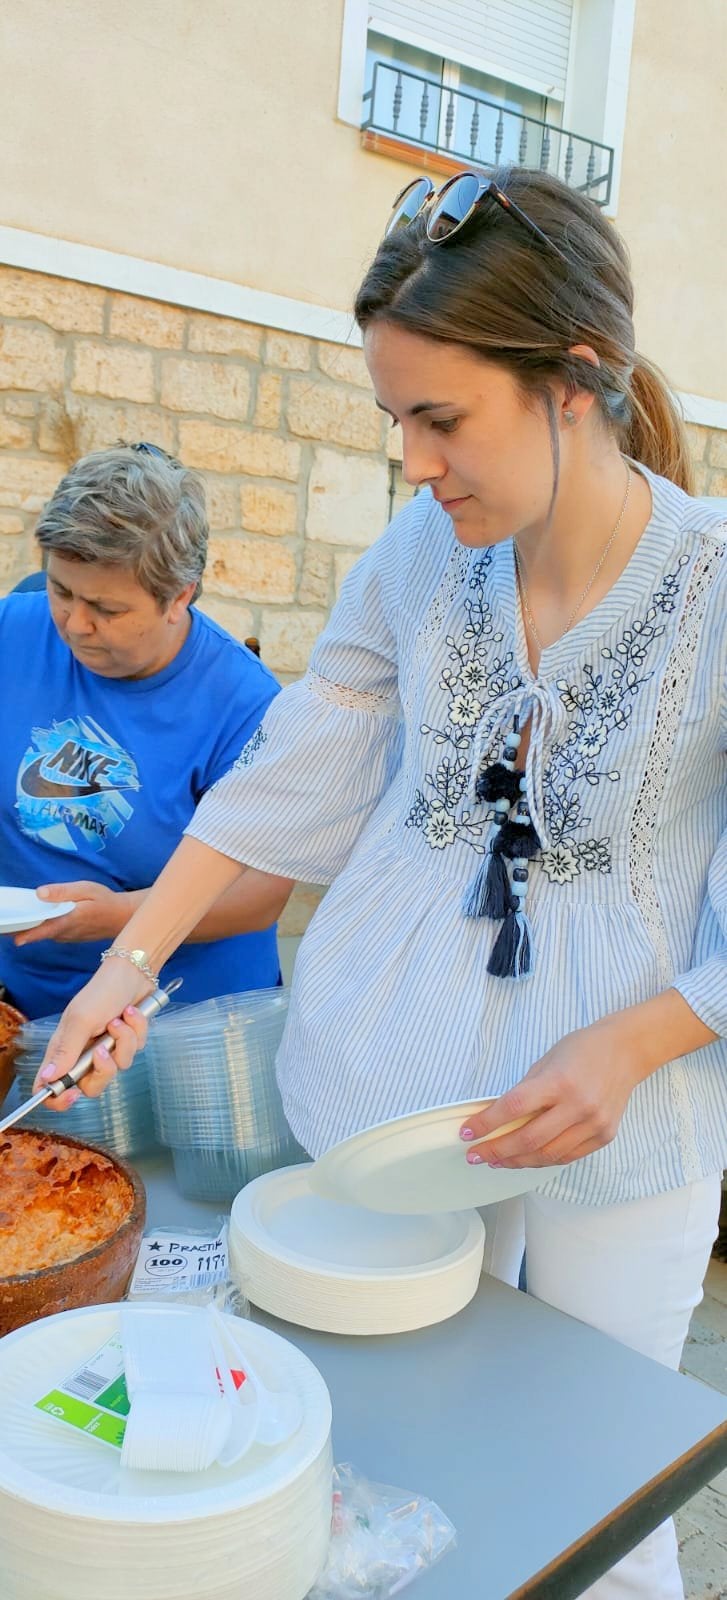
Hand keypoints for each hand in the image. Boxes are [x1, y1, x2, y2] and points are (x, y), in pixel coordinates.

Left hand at [14, 882, 140, 946]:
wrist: (122, 917)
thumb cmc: (105, 900)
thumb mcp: (86, 889)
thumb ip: (62, 892)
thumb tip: (39, 893)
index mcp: (69, 920)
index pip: (43, 929)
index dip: (27, 934)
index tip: (13, 937)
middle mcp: (65, 933)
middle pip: (38, 932)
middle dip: (20, 929)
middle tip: (3, 925)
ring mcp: (67, 937)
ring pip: (44, 933)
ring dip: (29, 928)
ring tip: (13, 921)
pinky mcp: (68, 937)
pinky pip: (51, 932)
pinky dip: (41, 927)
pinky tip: (35, 919)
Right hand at [32, 963, 151, 1109]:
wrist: (132, 974)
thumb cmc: (101, 992)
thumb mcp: (81, 1020)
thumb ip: (66, 1051)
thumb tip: (47, 1077)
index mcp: (64, 1050)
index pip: (51, 1086)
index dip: (57, 1099)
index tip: (71, 1095)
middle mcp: (83, 1054)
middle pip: (91, 1087)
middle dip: (103, 1070)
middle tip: (104, 1050)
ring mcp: (106, 1050)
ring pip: (118, 1067)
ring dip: (123, 1041)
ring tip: (120, 1019)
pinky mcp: (126, 1043)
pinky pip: (135, 1051)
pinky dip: (136, 1032)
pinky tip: (132, 1014)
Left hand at [459, 1017, 646, 1168]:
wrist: (626, 1051)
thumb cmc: (582, 1050)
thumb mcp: (546, 1062)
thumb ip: (524, 1091)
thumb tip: (496, 1118)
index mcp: (559, 1081)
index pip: (514, 1108)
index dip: (486, 1123)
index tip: (467, 1133)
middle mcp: (578, 1105)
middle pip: (528, 1139)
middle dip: (497, 1151)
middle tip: (475, 1155)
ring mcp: (594, 1124)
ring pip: (547, 1155)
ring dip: (517, 1161)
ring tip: (497, 1161)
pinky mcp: (604, 1136)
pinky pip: (567, 1156)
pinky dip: (542, 1159)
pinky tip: (525, 1158)